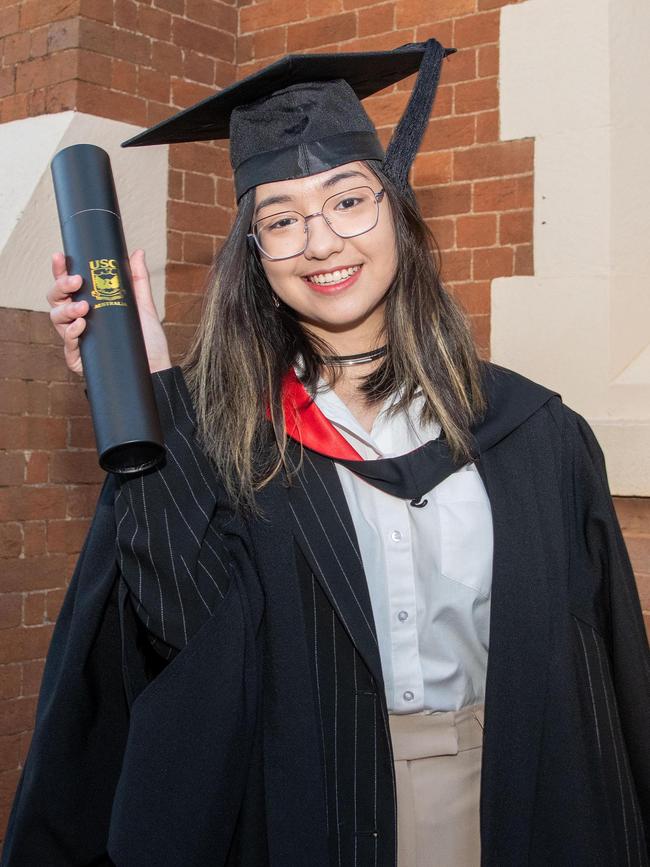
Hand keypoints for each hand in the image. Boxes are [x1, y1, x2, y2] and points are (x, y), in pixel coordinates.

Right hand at [47, 249, 171, 376]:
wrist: (154, 368)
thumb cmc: (146, 339)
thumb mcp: (143, 306)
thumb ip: (137, 279)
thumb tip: (138, 252)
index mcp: (89, 305)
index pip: (68, 285)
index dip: (60, 270)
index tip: (60, 256)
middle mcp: (78, 319)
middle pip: (56, 299)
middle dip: (61, 286)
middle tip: (77, 281)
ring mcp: (77, 339)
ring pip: (57, 318)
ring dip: (68, 309)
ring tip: (84, 307)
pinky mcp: (80, 359)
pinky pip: (68, 344)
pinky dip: (73, 332)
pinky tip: (81, 325)